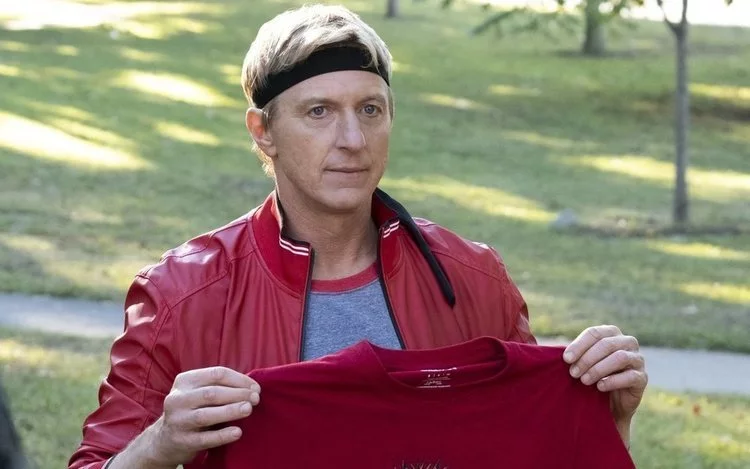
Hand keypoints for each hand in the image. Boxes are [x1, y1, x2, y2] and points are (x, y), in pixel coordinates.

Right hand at [148, 366, 260, 466]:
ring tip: (248, 409)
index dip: (239, 379)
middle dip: (238, 394)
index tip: (255, 388)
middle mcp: (178, 399)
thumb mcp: (199, 392)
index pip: (216, 374)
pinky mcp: (182, 441)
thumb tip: (253, 387)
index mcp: (185, 381)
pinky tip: (237, 432)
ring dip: (230, 411)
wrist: (165, 439)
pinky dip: (222, 435)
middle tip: (256, 399)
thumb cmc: (193, 410)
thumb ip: (220, 386)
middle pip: (212, 393)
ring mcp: (178, 420)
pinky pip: (205, 438)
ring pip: (206, 414)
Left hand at [563, 325, 647, 441]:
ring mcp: (638, 360)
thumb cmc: (592, 377)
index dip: (579, 345)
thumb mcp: (581, 363)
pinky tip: (600, 387)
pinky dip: (612, 381)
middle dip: (587, 358)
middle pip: (607, 344)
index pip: (595, 332)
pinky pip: (630, 376)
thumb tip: (557, 353)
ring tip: (584, 380)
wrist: (609, 404)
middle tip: (573, 373)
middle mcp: (628, 343)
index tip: (566, 359)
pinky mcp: (642, 378)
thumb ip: (574, 354)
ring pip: (620, 357)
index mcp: (612, 334)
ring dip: (598, 369)